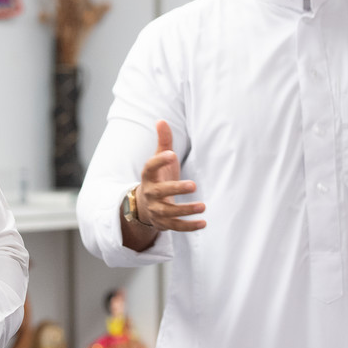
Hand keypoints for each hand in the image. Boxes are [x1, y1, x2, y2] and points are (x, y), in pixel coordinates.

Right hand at [123, 120, 204, 250]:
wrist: (143, 205)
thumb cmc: (157, 178)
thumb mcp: (159, 160)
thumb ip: (163, 142)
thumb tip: (161, 120)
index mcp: (149, 176)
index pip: (150, 167)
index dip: (159, 161)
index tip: (172, 154)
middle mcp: (150, 193)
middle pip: (161, 192)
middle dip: (176, 189)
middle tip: (194, 185)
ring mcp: (156, 209)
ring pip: (170, 212)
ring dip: (186, 210)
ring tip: (203, 206)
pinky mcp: (163, 223)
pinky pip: (176, 226)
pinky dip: (189, 226)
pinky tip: (203, 223)